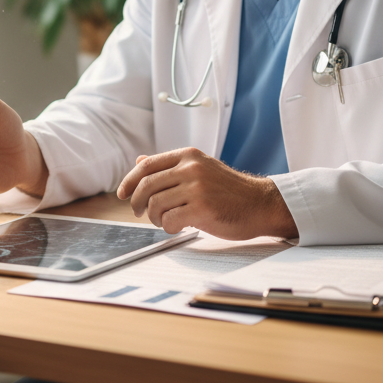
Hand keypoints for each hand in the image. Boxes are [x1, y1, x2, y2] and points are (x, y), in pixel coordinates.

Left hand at [116, 147, 297, 239]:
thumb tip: (139, 160)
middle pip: (147, 185)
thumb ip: (170, 166)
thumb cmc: (229, 190)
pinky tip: (178, 227)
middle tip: (139, 212)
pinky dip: (168, 227)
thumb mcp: (200, 169)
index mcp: (188, 156)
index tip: (122, 193)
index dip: (129, 180)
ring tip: (164, 221)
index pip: (147, 165)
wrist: (261, 204)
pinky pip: (169, 220)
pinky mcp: (202, 209)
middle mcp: (191, 168)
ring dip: (154, 217)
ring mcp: (197, 188)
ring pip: (155, 204)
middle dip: (136, 202)